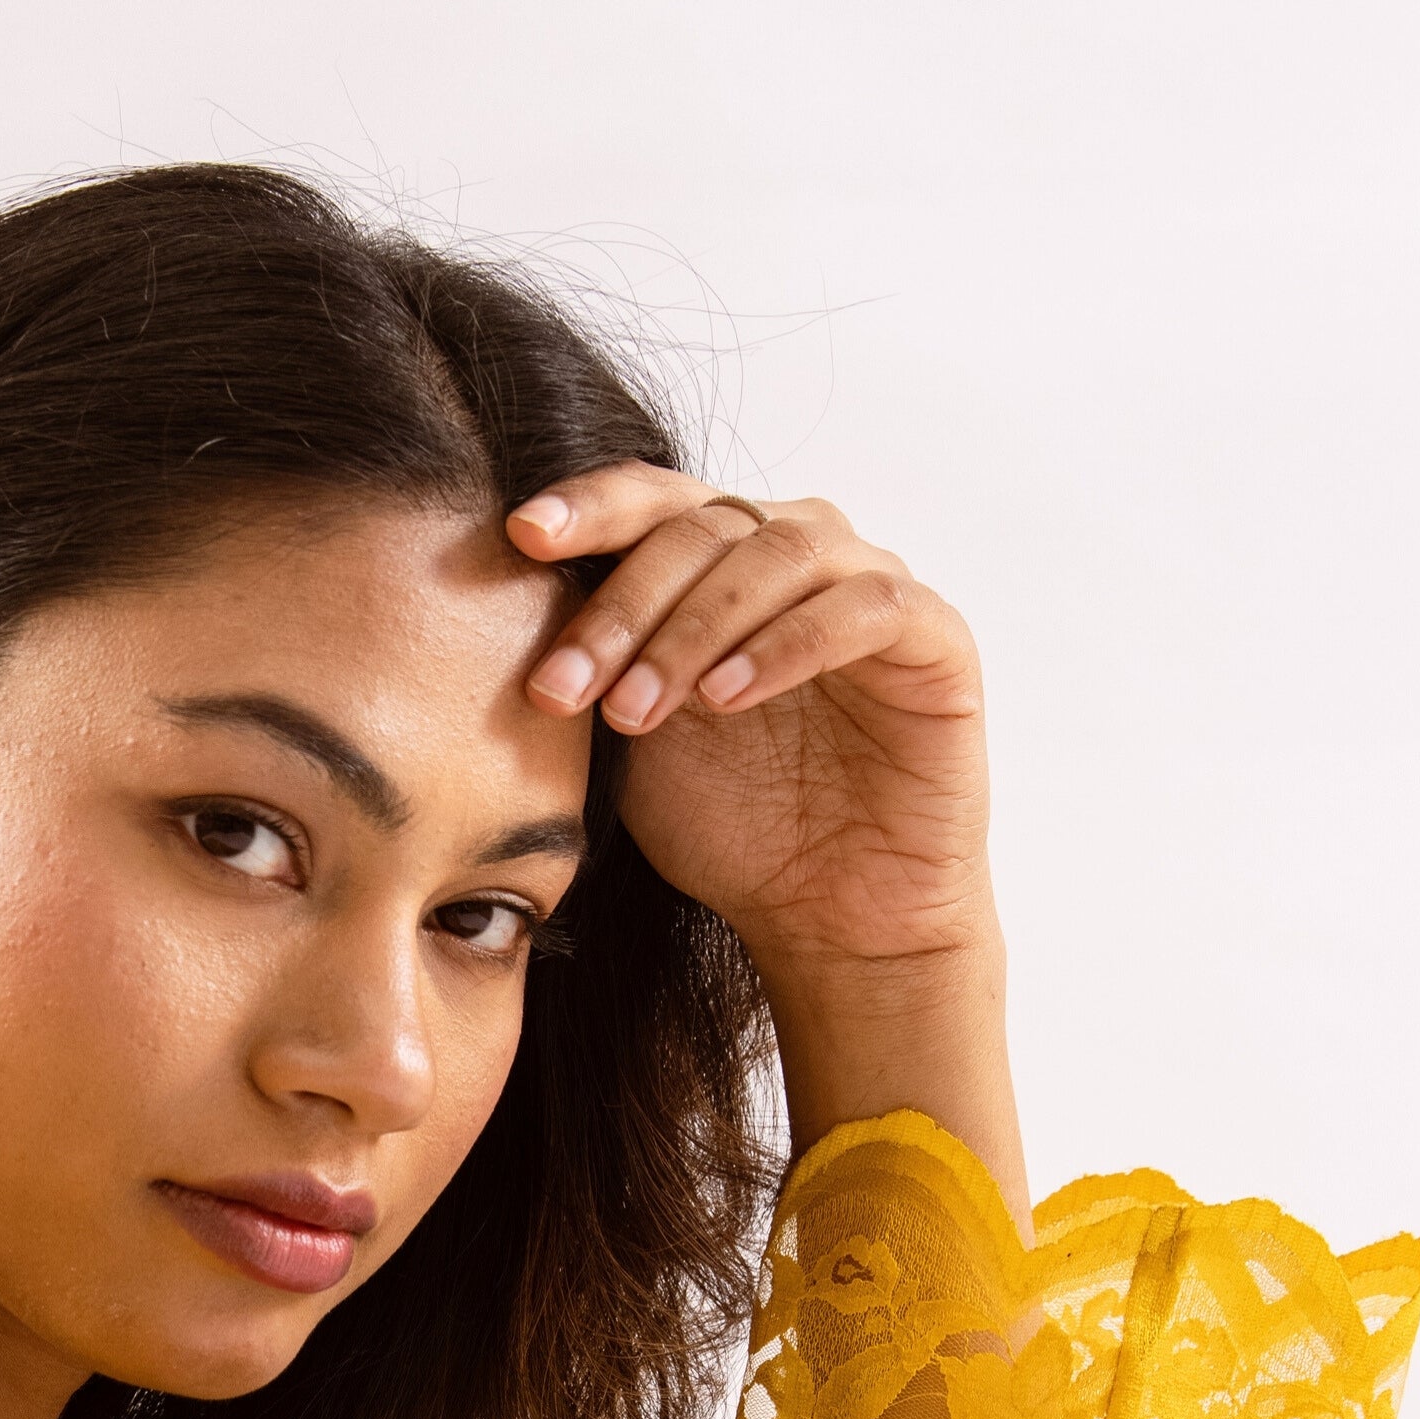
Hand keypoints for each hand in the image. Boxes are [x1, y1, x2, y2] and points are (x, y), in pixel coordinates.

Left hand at [507, 468, 1026, 1216]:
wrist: (832, 917)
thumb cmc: (732, 829)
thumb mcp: (632, 747)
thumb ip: (590, 673)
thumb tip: (483, 619)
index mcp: (721, 564)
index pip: (652, 501)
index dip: (589, 506)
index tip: (519, 535)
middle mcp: (799, 554)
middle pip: (703, 526)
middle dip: (621, 604)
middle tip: (561, 686)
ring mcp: (872, 587)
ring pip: (779, 552)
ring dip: (696, 626)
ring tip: (642, 708)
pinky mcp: (935, 639)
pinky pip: (863, 608)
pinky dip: (788, 643)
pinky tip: (728, 697)